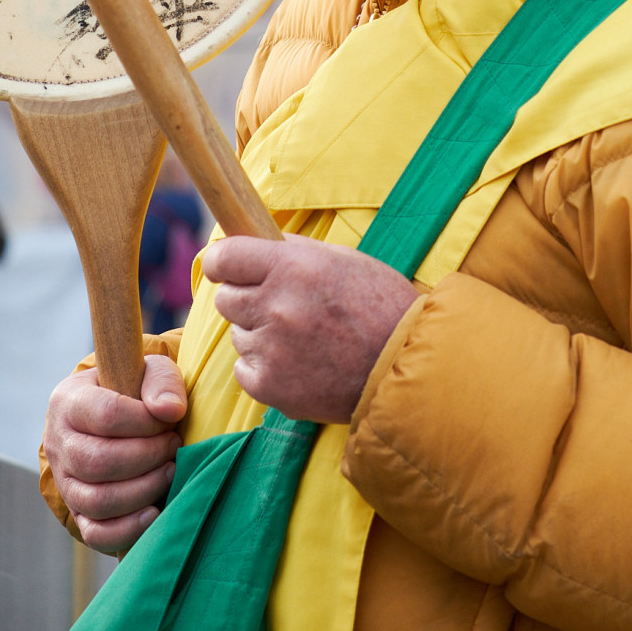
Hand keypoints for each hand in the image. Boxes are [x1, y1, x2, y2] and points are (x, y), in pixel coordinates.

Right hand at [43, 355, 187, 553]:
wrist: (113, 418)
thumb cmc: (133, 390)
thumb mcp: (148, 370)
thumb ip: (161, 382)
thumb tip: (171, 410)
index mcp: (69, 401)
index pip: (107, 415)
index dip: (146, 423)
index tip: (170, 421)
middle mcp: (59, 443)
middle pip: (99, 461)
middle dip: (147, 457)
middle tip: (173, 447)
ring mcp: (65, 482)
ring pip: (97, 500)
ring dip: (143, 490)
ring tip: (169, 472)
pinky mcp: (78, 512)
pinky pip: (96, 533)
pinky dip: (128, 529)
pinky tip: (154, 512)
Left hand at [201, 234, 416, 423]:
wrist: (409, 368)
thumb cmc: (381, 306)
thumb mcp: (342, 260)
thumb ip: (291, 251)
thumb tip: (251, 242)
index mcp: (292, 267)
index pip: (223, 257)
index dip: (222, 261)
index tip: (226, 267)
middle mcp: (277, 307)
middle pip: (225, 298)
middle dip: (246, 298)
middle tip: (279, 304)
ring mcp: (272, 350)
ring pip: (239, 334)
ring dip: (260, 333)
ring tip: (302, 338)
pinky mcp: (272, 388)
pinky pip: (245, 369)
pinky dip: (265, 367)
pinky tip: (298, 363)